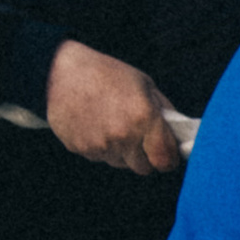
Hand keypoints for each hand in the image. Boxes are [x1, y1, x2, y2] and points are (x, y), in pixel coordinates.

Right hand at [45, 40, 182, 176]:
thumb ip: (164, 112)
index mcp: (144, 118)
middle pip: (143, 168)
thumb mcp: (144, 84)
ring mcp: (100, 145)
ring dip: (121, 151)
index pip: (165, 160)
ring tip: (111, 124)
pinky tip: (95, 125)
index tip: (164, 152)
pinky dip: (101, 146)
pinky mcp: (81, 149)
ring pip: (120, 163)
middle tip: (137, 136)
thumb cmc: (106, 73)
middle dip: (144, 156)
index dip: (168, 158)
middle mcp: (123, 136)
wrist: (61, 71)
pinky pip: (99, 157)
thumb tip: (178, 134)